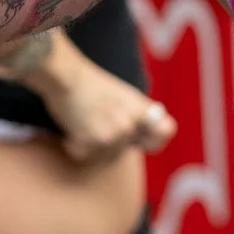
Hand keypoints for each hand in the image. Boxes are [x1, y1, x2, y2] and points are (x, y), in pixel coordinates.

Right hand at [47, 65, 179, 164]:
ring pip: (103, 156)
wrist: (68, 77)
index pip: (165, 133)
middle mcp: (131, 124)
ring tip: (85, 122)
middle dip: (110, 142)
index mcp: (143, 111)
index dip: (156, 139)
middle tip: (97, 119)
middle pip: (123, 150)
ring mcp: (112, 134)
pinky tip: (74, 128)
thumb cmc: (94, 86)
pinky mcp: (92, 142)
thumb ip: (142, 116)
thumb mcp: (127, 96)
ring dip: (92, 145)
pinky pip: (84, 156)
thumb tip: (164, 132)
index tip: (141, 137)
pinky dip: (76, 147)